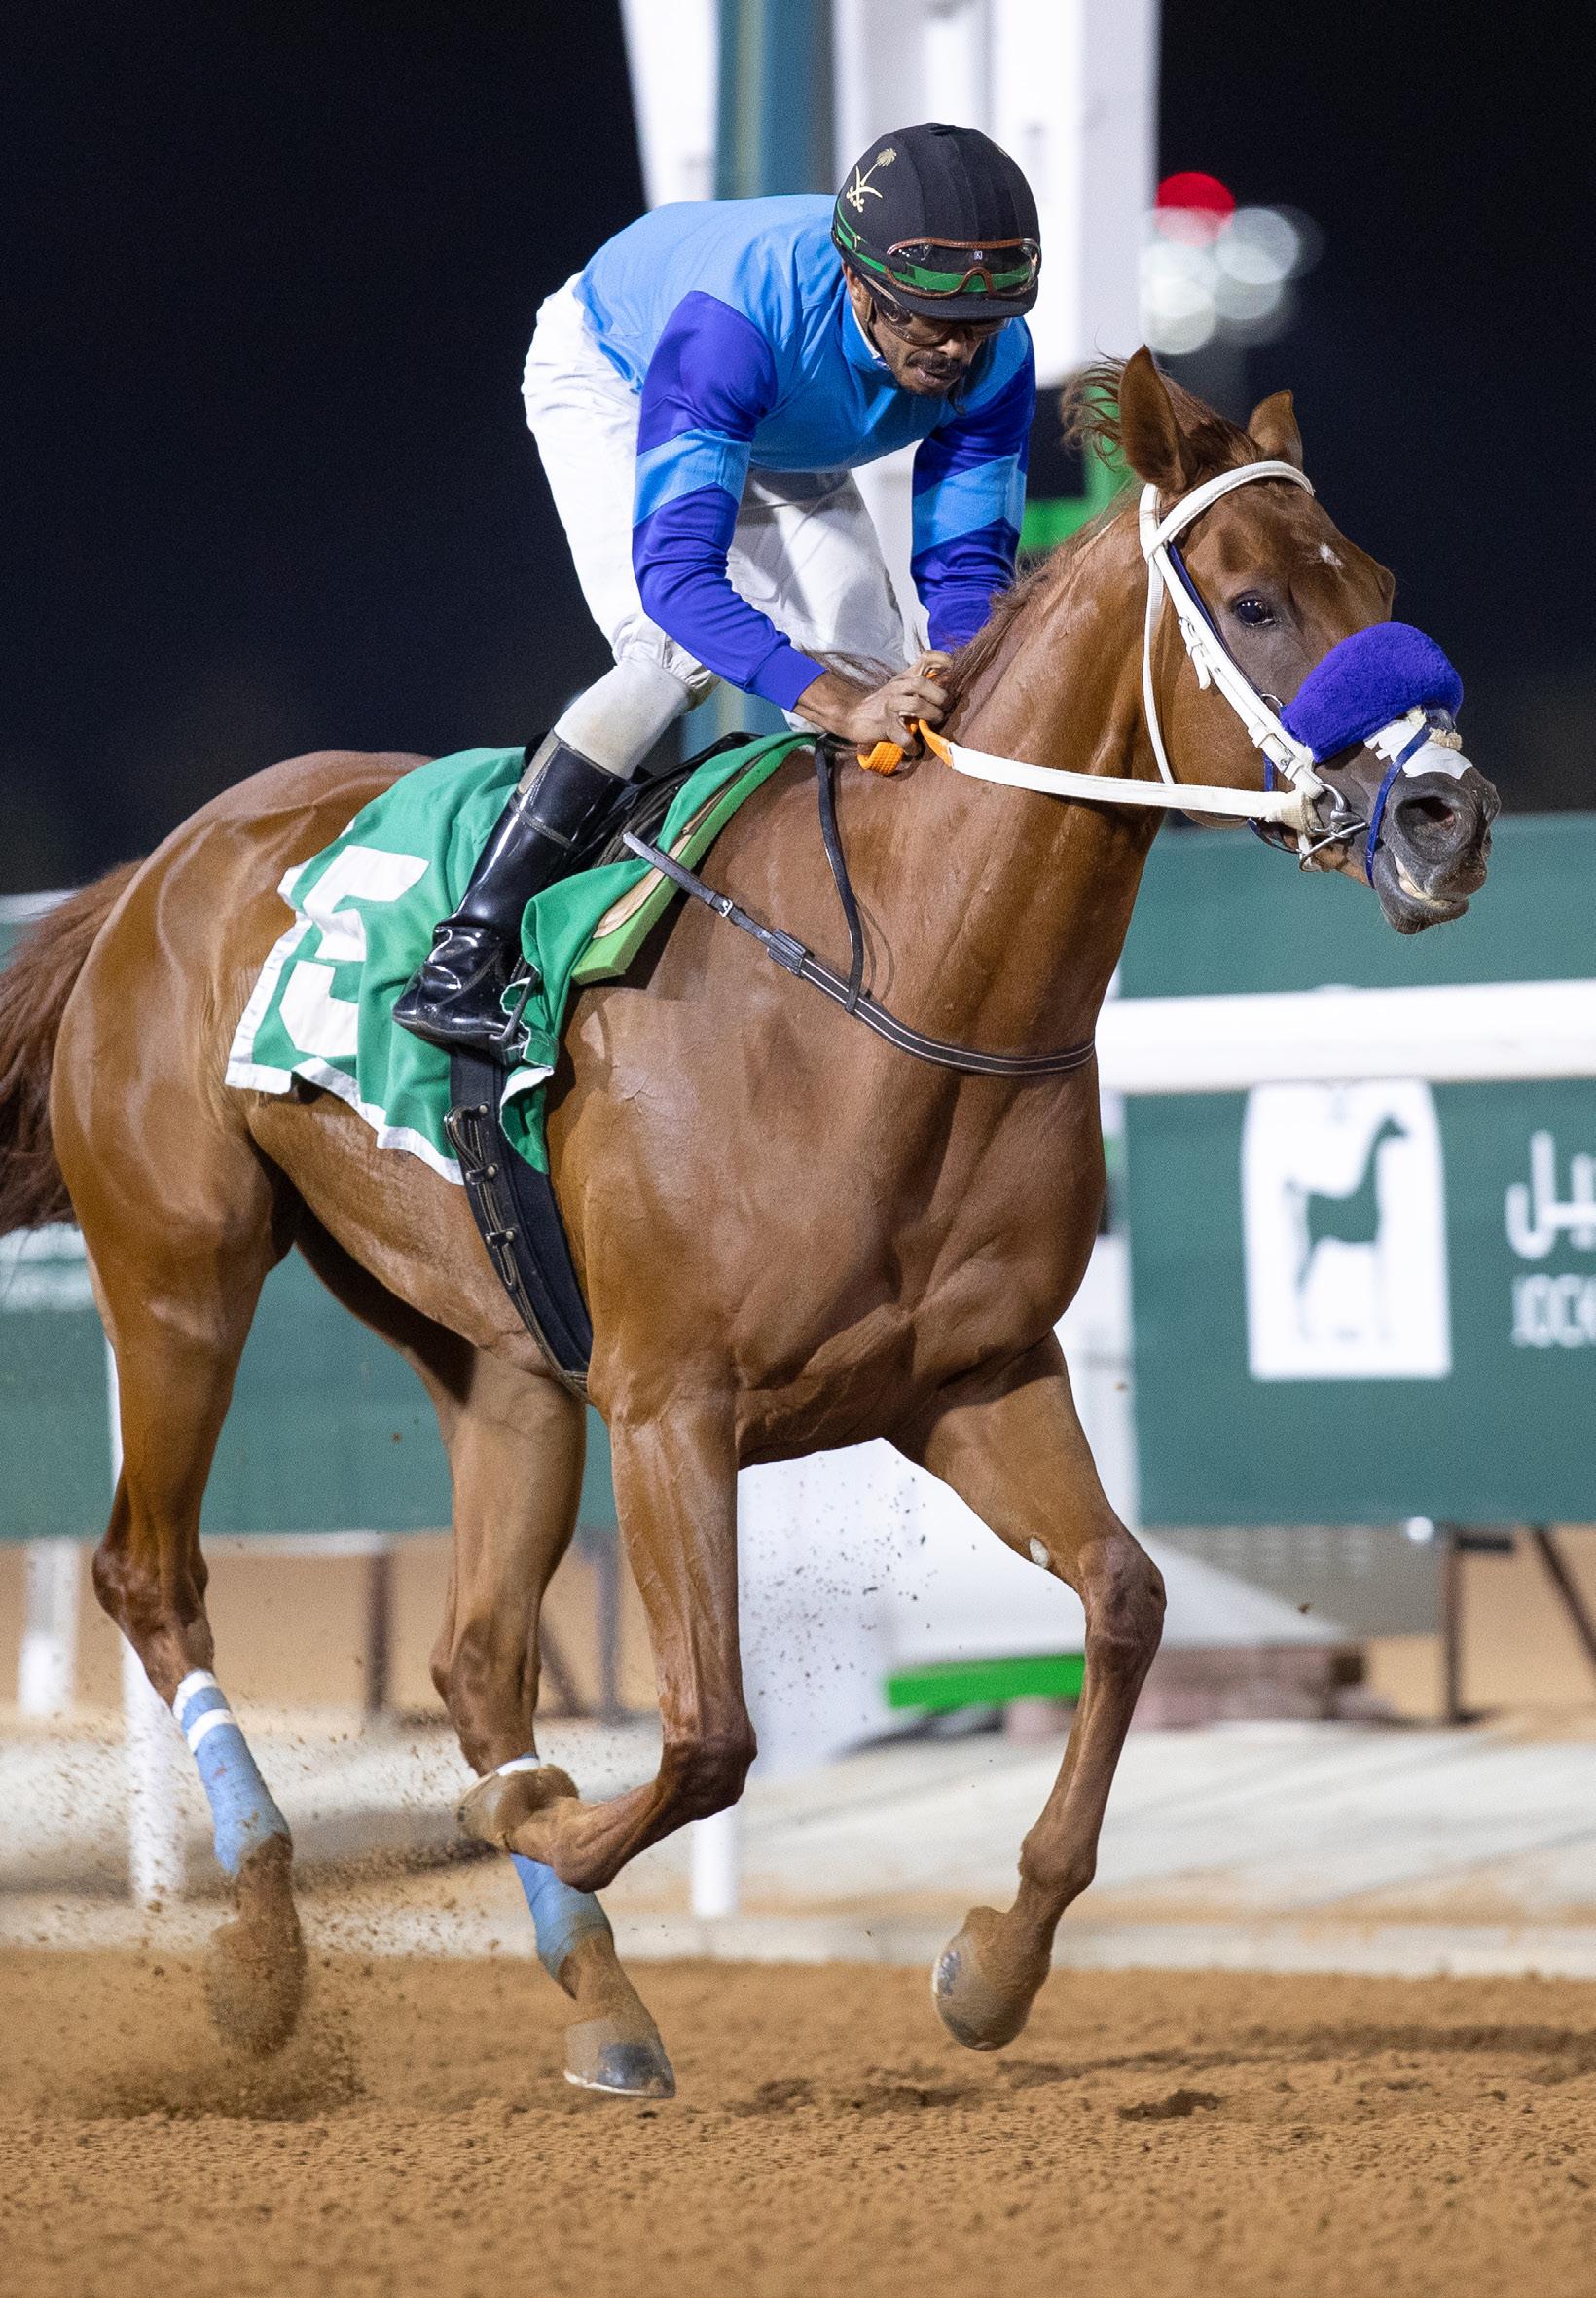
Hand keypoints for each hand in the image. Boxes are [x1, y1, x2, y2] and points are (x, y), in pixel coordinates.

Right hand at [794, 654, 952, 748]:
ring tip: (933, 724)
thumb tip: (948, 681)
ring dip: (930, 715)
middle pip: (921, 684)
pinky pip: (903, 736)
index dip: (941, 659)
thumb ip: (923, 684)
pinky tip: (915, 748)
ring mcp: (890, 706)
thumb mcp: (903, 687)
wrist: (854, 716)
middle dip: (938, 697)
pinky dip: (912, 744)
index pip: (925, 658)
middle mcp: (898, 688)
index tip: (952, 668)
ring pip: (915, 705)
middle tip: (942, 709)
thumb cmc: (885, 703)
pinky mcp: (884, 726)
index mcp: (906, 677)